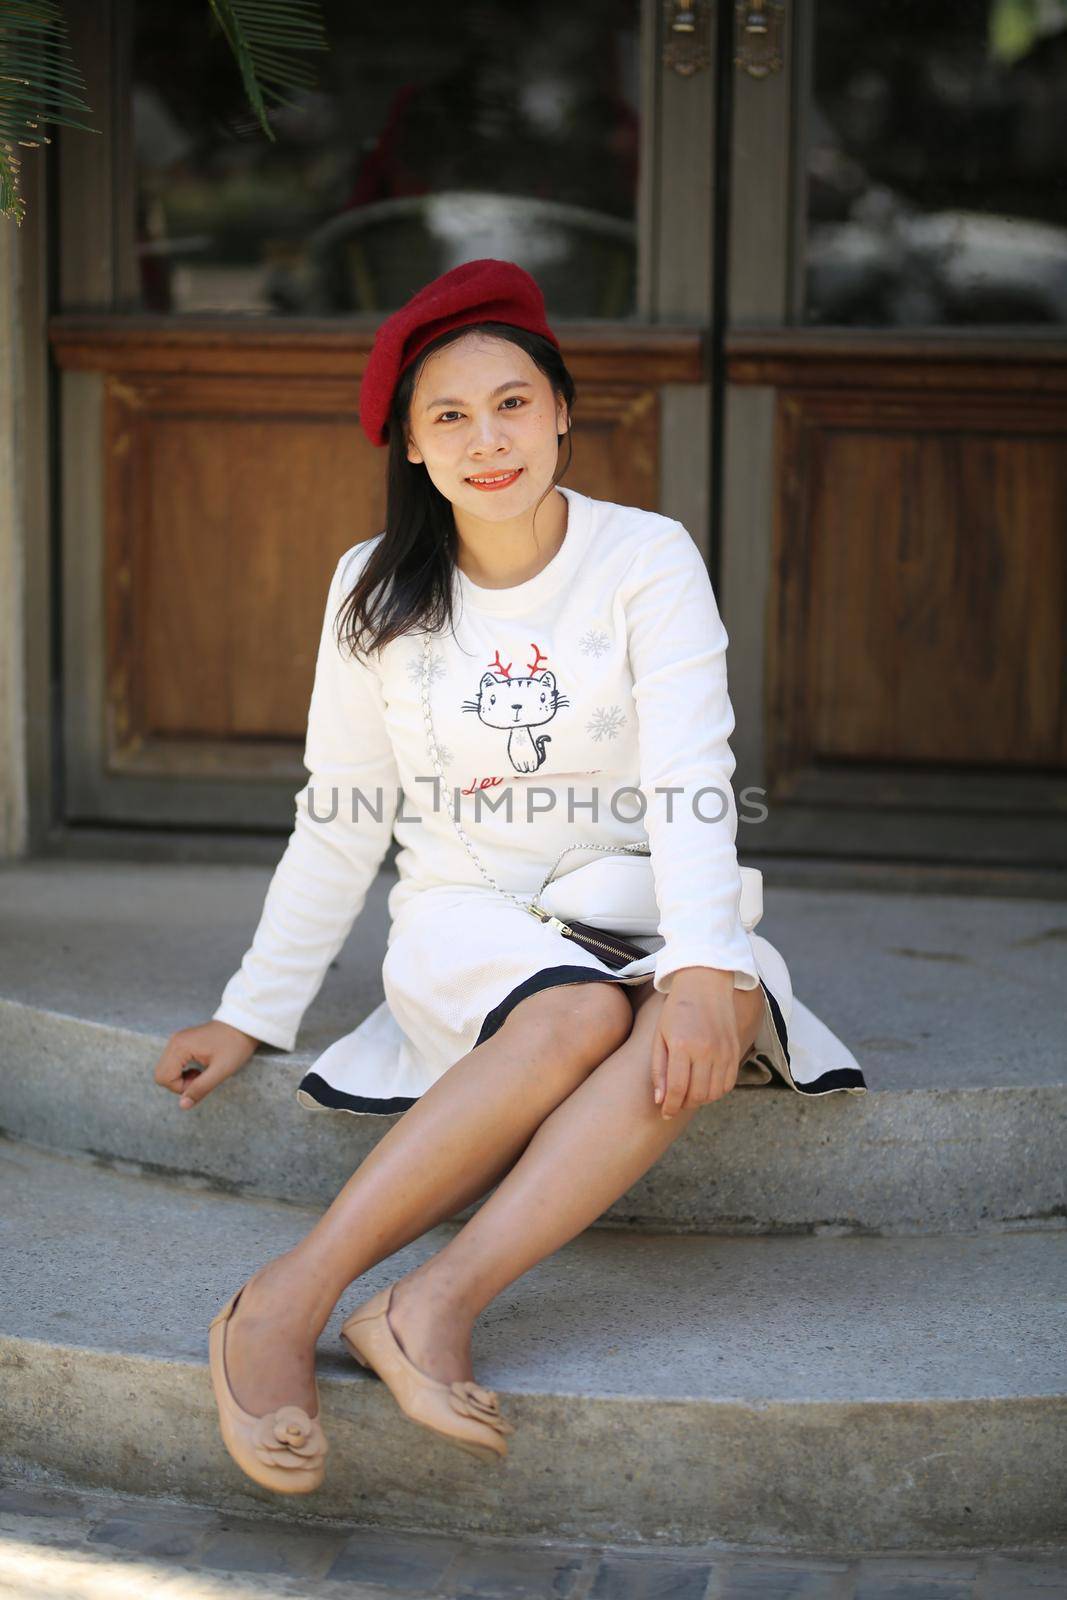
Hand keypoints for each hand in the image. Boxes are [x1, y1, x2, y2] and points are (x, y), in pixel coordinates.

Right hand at [153, 1020, 259, 1109]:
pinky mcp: (182, 1042)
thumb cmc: (235, 1045)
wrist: (244, 1025)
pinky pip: (172, 1063)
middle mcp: (174, 1041)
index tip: (200, 1080)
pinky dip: (182, 1071)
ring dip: (181, 1078)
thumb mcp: (221, 1070)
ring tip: (201, 1072)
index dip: (180, 1087)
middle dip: (179, 1084)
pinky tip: (198, 1067)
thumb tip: (183, 1105)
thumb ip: (200, 1088)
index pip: (163, 1078)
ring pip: (165, 1070)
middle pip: (161, 1074)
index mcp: (180, 1046)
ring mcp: (177, 1040)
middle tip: (200, 1077)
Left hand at [651, 967, 739, 1118]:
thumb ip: (659, 1069)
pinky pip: (728, 1084)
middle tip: (676, 1103)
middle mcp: (706, 1050)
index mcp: (682, 1046)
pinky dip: (716, 1091)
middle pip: (697, 1095)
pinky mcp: (735, 1051)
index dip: (670, 1106)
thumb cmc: (676, 1010)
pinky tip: (705, 1085)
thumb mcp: (659, 1036)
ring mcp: (723, 1051)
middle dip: (684, 1105)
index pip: (677, 1089)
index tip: (665, 1112)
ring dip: (700, 1100)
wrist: (705, 983)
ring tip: (689, 1094)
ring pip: (714, 1093)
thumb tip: (660, 1100)